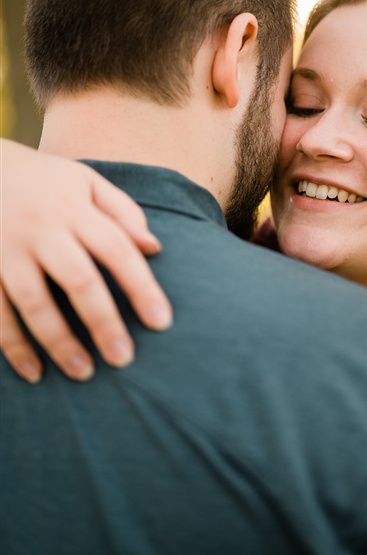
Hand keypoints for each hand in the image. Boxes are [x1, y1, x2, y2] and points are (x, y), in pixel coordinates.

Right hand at [1, 140, 172, 381]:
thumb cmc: (45, 181)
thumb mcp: (86, 181)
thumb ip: (123, 212)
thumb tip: (154, 248)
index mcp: (74, 208)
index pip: (117, 249)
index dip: (141, 287)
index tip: (162, 323)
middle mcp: (41, 228)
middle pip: (78, 280)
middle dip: (103, 322)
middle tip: (123, 359)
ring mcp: (6, 249)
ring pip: (34, 302)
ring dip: (59, 342)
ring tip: (84, 373)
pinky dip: (12, 345)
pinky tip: (34, 372)